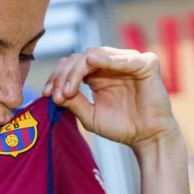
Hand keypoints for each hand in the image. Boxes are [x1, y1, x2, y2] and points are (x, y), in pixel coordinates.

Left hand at [42, 47, 178, 149]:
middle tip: (56, 95)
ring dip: (76, 72)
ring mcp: (129, 61)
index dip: (57, 77)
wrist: (147, 138)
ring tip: (67, 91)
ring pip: (95, 55)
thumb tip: (54, 91)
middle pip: (80, 58)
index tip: (46, 95)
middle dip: (63, 76)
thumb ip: (73, 102)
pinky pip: (123, 59)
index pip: (73, 65)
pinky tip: (91, 61)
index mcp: (98, 73)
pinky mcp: (146, 63)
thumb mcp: (90, 115)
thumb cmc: (121, 127)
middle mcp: (112, 63)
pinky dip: (107, 60)